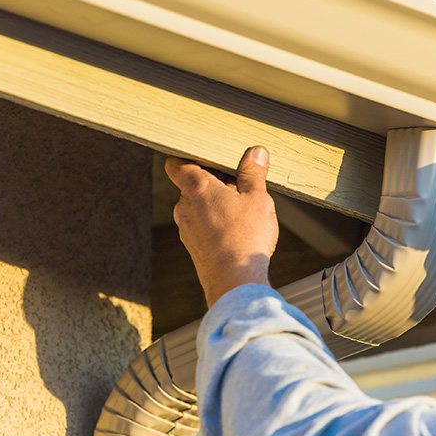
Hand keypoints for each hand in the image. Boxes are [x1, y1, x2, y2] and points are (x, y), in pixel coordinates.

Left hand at [165, 146, 278, 306]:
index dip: (188, 157)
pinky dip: (215, 222)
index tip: (206, 156)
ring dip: (216, 203)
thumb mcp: (257, 199)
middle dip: (214, 182)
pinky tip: (236, 230)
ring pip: (198, 206)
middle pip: (192, 184)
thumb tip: (256, 153)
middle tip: (239, 184)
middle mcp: (184, 207)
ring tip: (242, 209)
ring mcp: (186, 228)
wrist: (235, 282)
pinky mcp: (193, 246)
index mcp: (197, 188)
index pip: (177, 163)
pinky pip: (201, 225)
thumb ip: (253, 174)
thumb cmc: (245, 238)